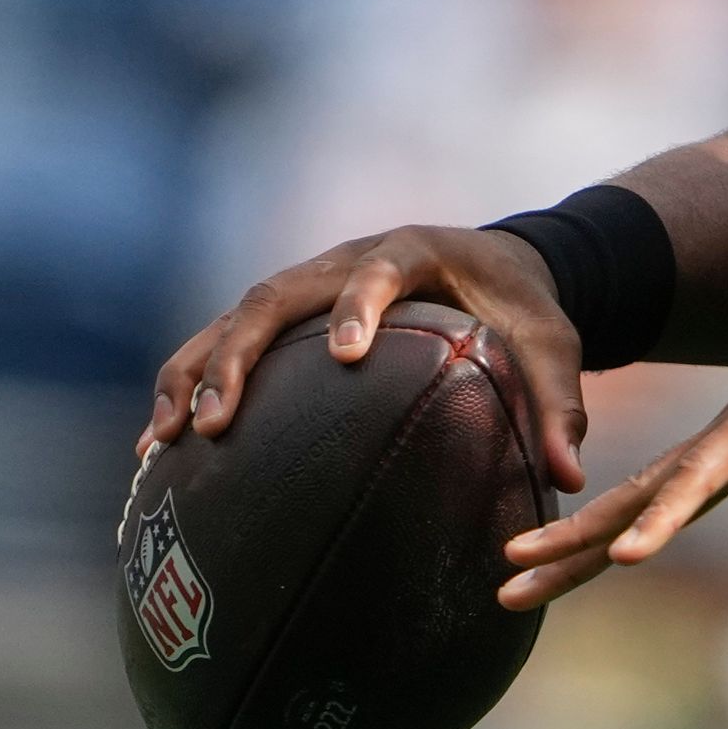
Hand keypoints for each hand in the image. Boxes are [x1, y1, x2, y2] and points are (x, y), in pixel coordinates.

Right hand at [146, 225, 590, 489]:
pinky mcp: (284, 315)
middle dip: (239, 355)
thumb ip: (560, 403)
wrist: (494, 266)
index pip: (379, 268)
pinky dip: (187, 385)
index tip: (346, 354)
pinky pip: (221, 342)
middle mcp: (344, 258)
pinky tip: (158, 450)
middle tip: (219, 421)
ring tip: (165, 441)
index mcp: (413, 250)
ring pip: (231, 318)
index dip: (359, 304)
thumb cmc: (522, 309)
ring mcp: (305, 283)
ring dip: (194, 373)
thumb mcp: (552, 344)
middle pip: (275, 295)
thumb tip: (569, 478)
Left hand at [497, 220, 727, 608]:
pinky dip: (664, 518)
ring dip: (581, 539)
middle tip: (502, 588)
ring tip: (520, 571)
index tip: (551, 575)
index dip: (604, 544)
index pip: (659, 506)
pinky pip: (708, 478)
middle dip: (565, 550)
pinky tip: (625, 556)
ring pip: (648, 493)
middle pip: (631, 503)